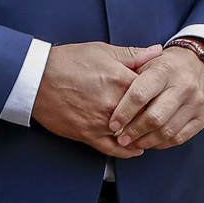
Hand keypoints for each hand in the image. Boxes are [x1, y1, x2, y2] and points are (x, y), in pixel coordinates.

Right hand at [32, 42, 159, 156]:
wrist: (36, 78)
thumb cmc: (69, 61)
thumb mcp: (104, 51)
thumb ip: (134, 55)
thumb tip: (158, 51)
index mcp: (121, 80)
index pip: (154, 92)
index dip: (162, 94)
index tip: (166, 95)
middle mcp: (114, 104)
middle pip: (146, 114)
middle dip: (155, 115)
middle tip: (164, 116)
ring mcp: (100, 122)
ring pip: (131, 134)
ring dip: (143, 135)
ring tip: (153, 133)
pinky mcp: (87, 135)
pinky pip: (112, 149)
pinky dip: (126, 151)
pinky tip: (136, 149)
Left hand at [106, 45, 203, 151]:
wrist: (197, 64)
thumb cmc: (165, 66)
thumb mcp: (146, 61)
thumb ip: (127, 75)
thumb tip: (109, 97)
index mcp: (165, 69)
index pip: (140, 95)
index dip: (123, 113)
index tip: (113, 124)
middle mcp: (184, 85)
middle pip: (155, 117)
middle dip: (134, 132)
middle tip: (121, 138)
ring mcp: (197, 101)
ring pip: (167, 131)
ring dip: (146, 141)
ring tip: (133, 142)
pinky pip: (179, 137)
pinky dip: (162, 143)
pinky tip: (151, 141)